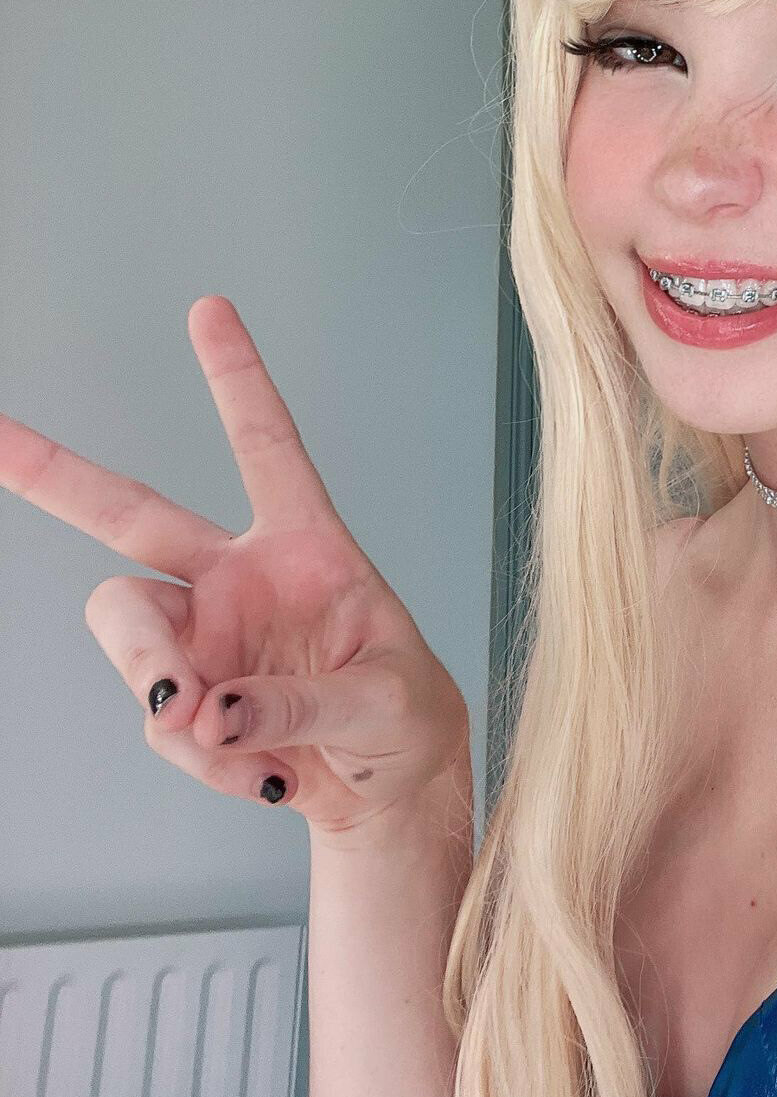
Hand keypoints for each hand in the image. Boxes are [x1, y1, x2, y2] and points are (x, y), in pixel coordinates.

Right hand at [0, 296, 470, 834]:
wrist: (388, 789)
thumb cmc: (403, 720)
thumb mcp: (385, 703)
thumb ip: (301, 702)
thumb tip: (206, 711)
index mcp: (306, 546)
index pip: (268, 448)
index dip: (238, 380)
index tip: (210, 308)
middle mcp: (236, 578)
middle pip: (128, 513)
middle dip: (53, 472)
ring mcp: (201, 637)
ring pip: (128, 627)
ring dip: (159, 682)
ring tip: (225, 736)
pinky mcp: (183, 699)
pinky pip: (164, 724)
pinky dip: (207, 761)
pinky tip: (265, 775)